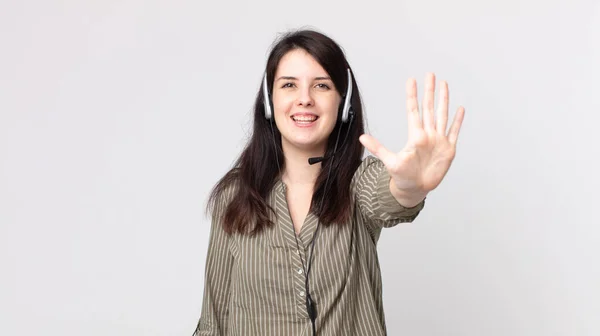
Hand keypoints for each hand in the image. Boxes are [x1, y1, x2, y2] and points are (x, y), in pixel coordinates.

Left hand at [359, 73, 464, 198]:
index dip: (413, 96)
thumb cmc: (402, 176)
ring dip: (443, 100)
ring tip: (444, 85)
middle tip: (430, 74)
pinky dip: (457, 121)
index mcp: (415, 136)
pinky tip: (460, 108)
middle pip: (429, 108)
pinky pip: (454, 132)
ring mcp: (439, 141)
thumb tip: (362, 137)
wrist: (415, 189)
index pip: (414, 111)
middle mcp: (428, 135)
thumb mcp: (389, 162)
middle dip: (430, 91)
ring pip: (442, 115)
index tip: (411, 80)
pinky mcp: (448, 150)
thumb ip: (378, 148)